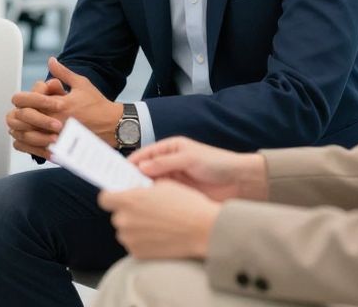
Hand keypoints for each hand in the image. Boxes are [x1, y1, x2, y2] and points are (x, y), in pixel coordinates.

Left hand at [8, 58, 122, 153]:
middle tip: (16, 112)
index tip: (19, 99)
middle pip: (23, 118)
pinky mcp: (62, 149)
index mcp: (59, 104)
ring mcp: (58, 137)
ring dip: (20, 130)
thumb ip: (63, 73)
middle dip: (18, 114)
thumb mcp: (81, 84)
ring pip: (27, 136)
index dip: (20, 98)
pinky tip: (26, 139)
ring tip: (18, 125)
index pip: (28, 100)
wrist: (113, 125)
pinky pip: (36, 149)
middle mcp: (56, 121)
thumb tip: (50, 60)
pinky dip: (27, 145)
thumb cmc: (97, 104)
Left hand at [98, 180, 220, 259]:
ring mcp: (130, 239)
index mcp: (128, 200)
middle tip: (146, 212)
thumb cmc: (187, 205)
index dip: (112, 197)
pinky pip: (134, 244)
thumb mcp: (163, 185)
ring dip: (135, 228)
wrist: (204, 230)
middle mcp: (124, 220)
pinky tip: (159, 236)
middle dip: (128, 213)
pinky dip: (143, 241)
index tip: (120, 197)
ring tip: (156, 225)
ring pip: (125, 231)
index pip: (104, 198)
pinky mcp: (138, 254)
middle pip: (117, 215)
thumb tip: (136, 189)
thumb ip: (143, 188)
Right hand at [128, 137, 268, 201]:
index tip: (117, 173)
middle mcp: (169, 164)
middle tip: (120, 190)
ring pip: (151, 186)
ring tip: (130, 200)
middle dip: (133, 179)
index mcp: (170, 149)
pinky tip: (146, 208)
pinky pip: (161, 197)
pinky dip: (153, 201)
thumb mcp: (189, 158)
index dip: (131, 163)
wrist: (240, 182)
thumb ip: (165, 162)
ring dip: (142, 192)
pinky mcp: (179, 195)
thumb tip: (141, 168)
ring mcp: (174, 180)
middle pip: (145, 171)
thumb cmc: (217, 163)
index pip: (144, 155)